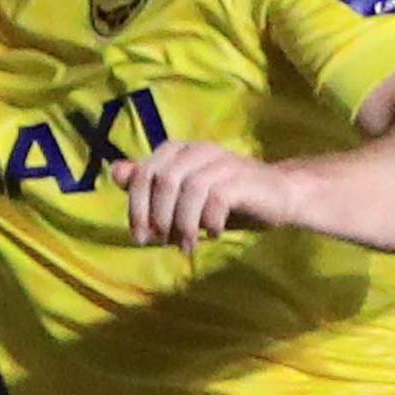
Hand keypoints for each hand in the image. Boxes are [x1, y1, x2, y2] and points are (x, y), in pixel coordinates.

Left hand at [110, 141, 300, 253]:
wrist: (278, 197)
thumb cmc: (225, 200)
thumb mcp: (182, 197)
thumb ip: (151, 185)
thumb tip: (115, 172)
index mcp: (179, 150)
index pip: (144, 173)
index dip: (137, 207)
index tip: (140, 237)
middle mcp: (198, 149)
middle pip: (164, 179)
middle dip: (158, 215)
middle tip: (163, 242)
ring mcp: (222, 161)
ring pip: (189, 188)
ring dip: (184, 223)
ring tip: (188, 245)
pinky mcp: (242, 178)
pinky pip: (216, 197)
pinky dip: (209, 221)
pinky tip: (213, 234)